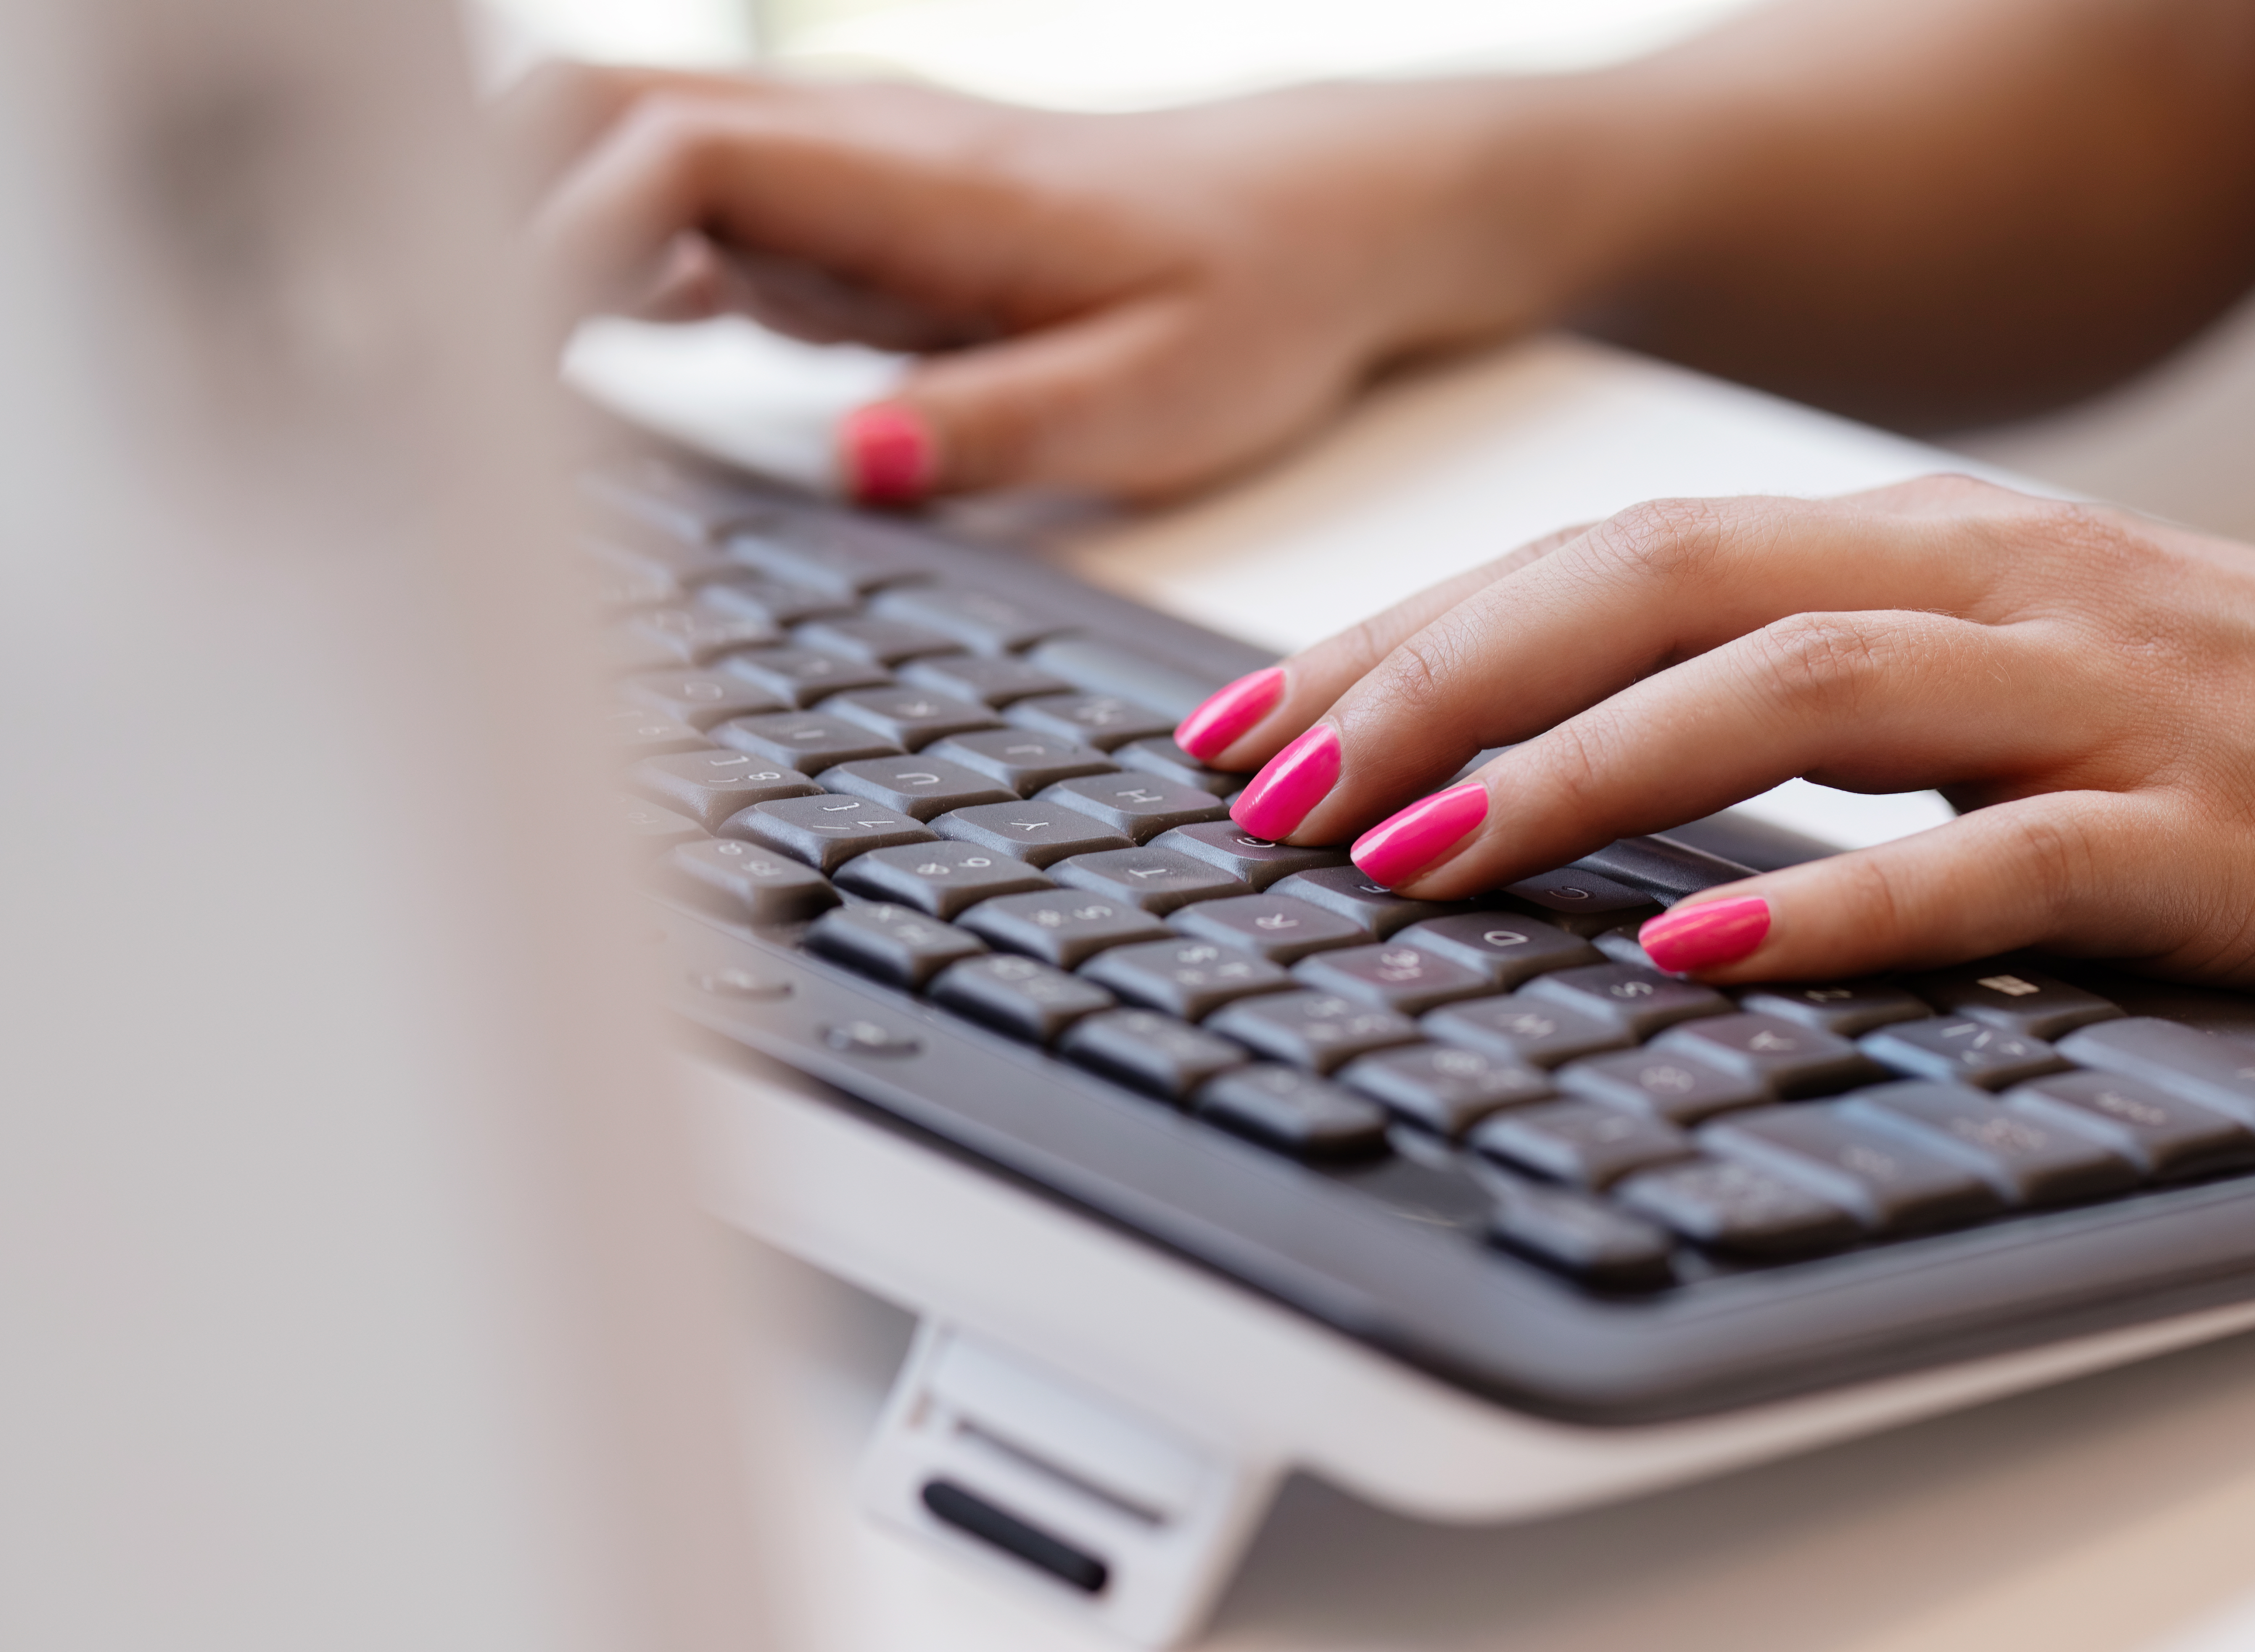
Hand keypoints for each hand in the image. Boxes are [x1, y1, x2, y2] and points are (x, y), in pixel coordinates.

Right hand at [497, 64, 1589, 500]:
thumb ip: (1000, 425)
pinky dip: (616, 264)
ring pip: (624, 150)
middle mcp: (856, 152)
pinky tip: (608, 350)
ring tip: (487, 366)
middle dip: (489, 198)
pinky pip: (687, 214)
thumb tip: (850, 462)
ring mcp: (840, 178)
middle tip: (443, 349)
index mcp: (922, 181)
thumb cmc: (1257, 293)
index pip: (676, 150)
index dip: (566, 223)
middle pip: (603, 110)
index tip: (519, 338)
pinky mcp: (846, 221)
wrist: (1334, 216)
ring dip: (538, 231)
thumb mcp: (1159, 392)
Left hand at [1174, 478, 2254, 1036]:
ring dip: (1582, 771)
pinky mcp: (2209, 835)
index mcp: (1929, 556)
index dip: (1415, 636)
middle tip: (1276, 791)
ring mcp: (2102, 703)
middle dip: (1443, 684)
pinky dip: (1828, 902)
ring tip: (1417, 857)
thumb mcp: (2017, 684)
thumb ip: (1832, 705)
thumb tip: (1600, 774)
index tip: (1258, 726)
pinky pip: (1986, 856)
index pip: (1613, 561)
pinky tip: (1692, 948)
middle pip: (1660, 589)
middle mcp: (1993, 592)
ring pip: (1790, 693)